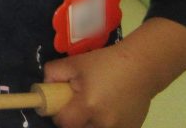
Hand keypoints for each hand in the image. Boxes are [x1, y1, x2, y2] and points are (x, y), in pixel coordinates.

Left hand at [45, 17, 185, 127]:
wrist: (141, 67)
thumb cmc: (105, 63)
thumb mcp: (74, 63)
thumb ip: (53, 73)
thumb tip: (44, 86)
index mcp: (88, 106)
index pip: (63, 123)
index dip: (58, 115)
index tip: (61, 106)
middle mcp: (104, 123)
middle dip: (75, 120)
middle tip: (77, 105)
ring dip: (90, 123)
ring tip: (94, 106)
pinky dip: (105, 123)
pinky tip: (109, 109)